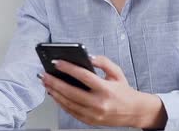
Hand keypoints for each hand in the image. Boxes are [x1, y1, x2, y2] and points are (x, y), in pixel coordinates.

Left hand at [40, 56, 166, 128]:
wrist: (134, 112)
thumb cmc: (124, 91)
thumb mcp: (117, 72)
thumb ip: (104, 62)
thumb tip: (89, 57)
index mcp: (106, 89)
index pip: (83, 76)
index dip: (68, 68)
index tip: (57, 62)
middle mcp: (99, 103)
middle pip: (71, 91)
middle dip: (55, 82)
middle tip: (45, 74)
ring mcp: (93, 114)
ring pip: (68, 103)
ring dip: (55, 93)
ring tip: (46, 83)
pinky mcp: (90, 121)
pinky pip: (71, 111)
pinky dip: (61, 103)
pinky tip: (55, 95)